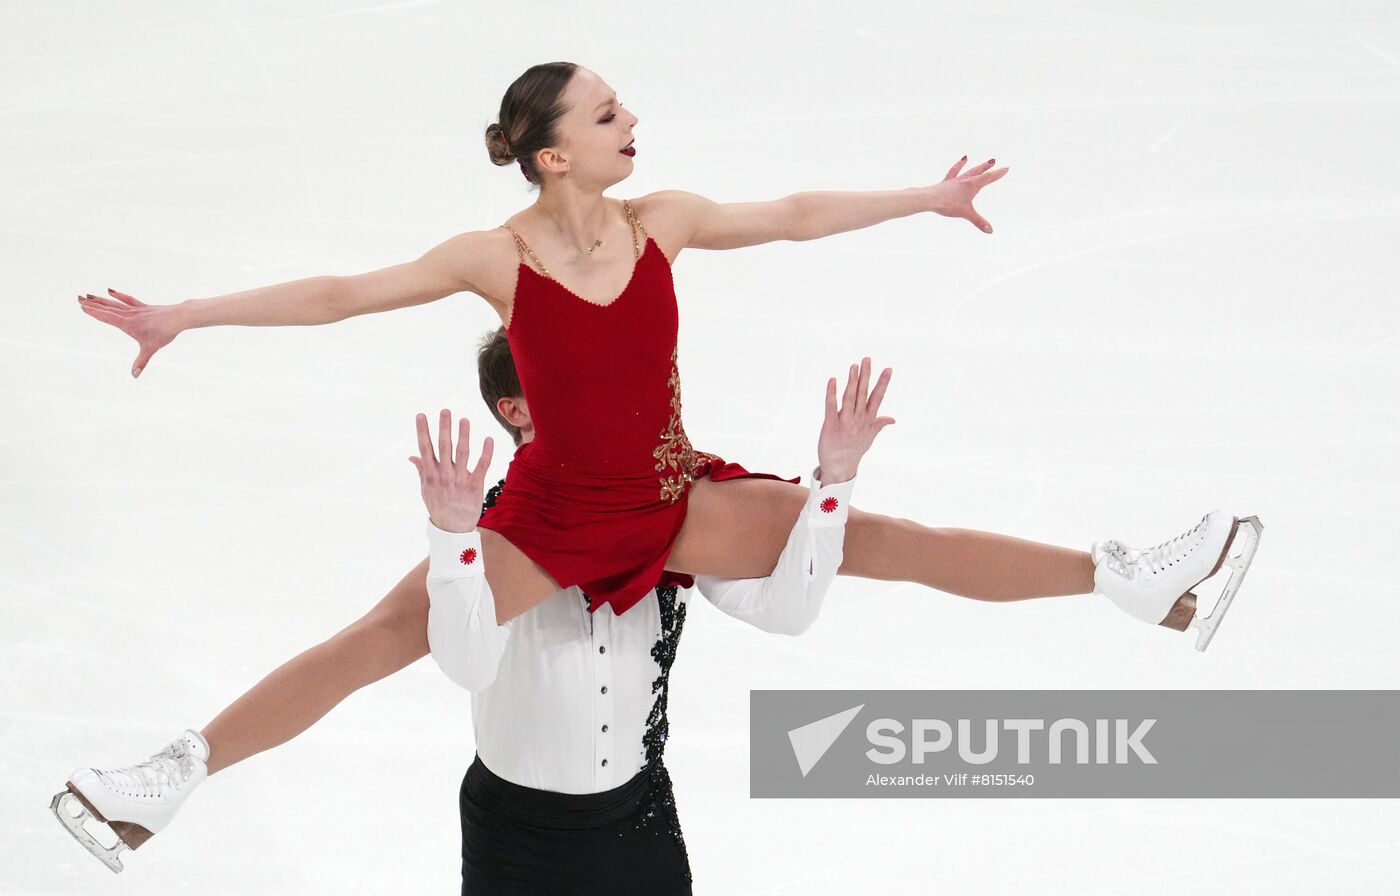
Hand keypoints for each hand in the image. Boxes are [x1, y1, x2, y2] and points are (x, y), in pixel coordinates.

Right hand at [76, 289, 179, 377]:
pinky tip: (110, 291)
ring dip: (101, 299)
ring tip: (89, 294)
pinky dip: (118, 295)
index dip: (94, 312)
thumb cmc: (164, 333)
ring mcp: (136, 309)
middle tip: (78, 298)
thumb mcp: (151, 349)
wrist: (178, 317)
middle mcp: (129, 315)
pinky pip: (127, 299)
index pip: (107, 317)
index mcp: (128, 324)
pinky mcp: (143, 307)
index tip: (82, 307)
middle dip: (92, 304)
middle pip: (107, 308)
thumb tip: (134, 375)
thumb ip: (141, 362)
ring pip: (114, 303)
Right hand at [408, 409, 494, 533]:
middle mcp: (444, 475)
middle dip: (444, 428)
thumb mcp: (426, 489)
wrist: (453, 529)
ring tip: (464, 420)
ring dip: (463, 435)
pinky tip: (488, 439)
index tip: (421, 415)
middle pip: (444, 447)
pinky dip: (486, 453)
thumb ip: (422, 470)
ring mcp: (460, 480)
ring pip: (462, 453)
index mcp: (431, 474)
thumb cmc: (438, 506)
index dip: (423, 431)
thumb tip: (412, 456)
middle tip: (445, 411)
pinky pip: (482, 466)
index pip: (425, 448)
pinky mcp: (475, 485)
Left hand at [817, 357, 894, 483]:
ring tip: (854, 366)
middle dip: (866, 376)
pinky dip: (832, 393)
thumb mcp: (870, 437)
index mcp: (868, 420)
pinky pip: (831, 406)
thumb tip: (893, 419)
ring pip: (850, 398)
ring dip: (852, 381)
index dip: (883, 383)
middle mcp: (858, 419)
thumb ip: (879, 424)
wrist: (840, 468)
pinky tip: (833, 380)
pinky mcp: (831, 425)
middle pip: (863, 394)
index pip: (877, 398)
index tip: (888, 369)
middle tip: (867, 359)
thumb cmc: (854, 451)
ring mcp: (845, 422)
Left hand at [930, 155, 1009, 233]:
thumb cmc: (948, 205)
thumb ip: (979, 222)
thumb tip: (990, 231)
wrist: (930, 199)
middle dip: (989, 168)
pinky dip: (960, 164)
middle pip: (980, 172)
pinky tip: (963, 158)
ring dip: (979, 166)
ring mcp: (956, 180)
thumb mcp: (966, 213)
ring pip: (970, 170)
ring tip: (986, 162)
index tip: (1006, 168)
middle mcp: (965, 180)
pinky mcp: (947, 181)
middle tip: (995, 162)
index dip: (998, 173)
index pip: (988, 178)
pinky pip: (955, 171)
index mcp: (972, 185)